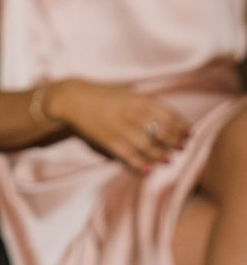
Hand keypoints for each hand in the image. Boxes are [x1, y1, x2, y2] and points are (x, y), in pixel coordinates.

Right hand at [55, 77, 192, 170]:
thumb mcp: (130, 94)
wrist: (75, 100)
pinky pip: (128, 155)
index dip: (181, 126)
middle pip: (161, 131)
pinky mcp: (108, 141)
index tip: (189, 133)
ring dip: (161, 154)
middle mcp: (133, 114)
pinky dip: (140, 164)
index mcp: (140, 100)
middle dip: (175, 141)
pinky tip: (149, 170)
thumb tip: (169, 119)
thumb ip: (147, 104)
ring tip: (169, 160)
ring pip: (147, 146)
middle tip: (182, 147)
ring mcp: (120, 128)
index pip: (169, 115)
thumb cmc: (104, 97)